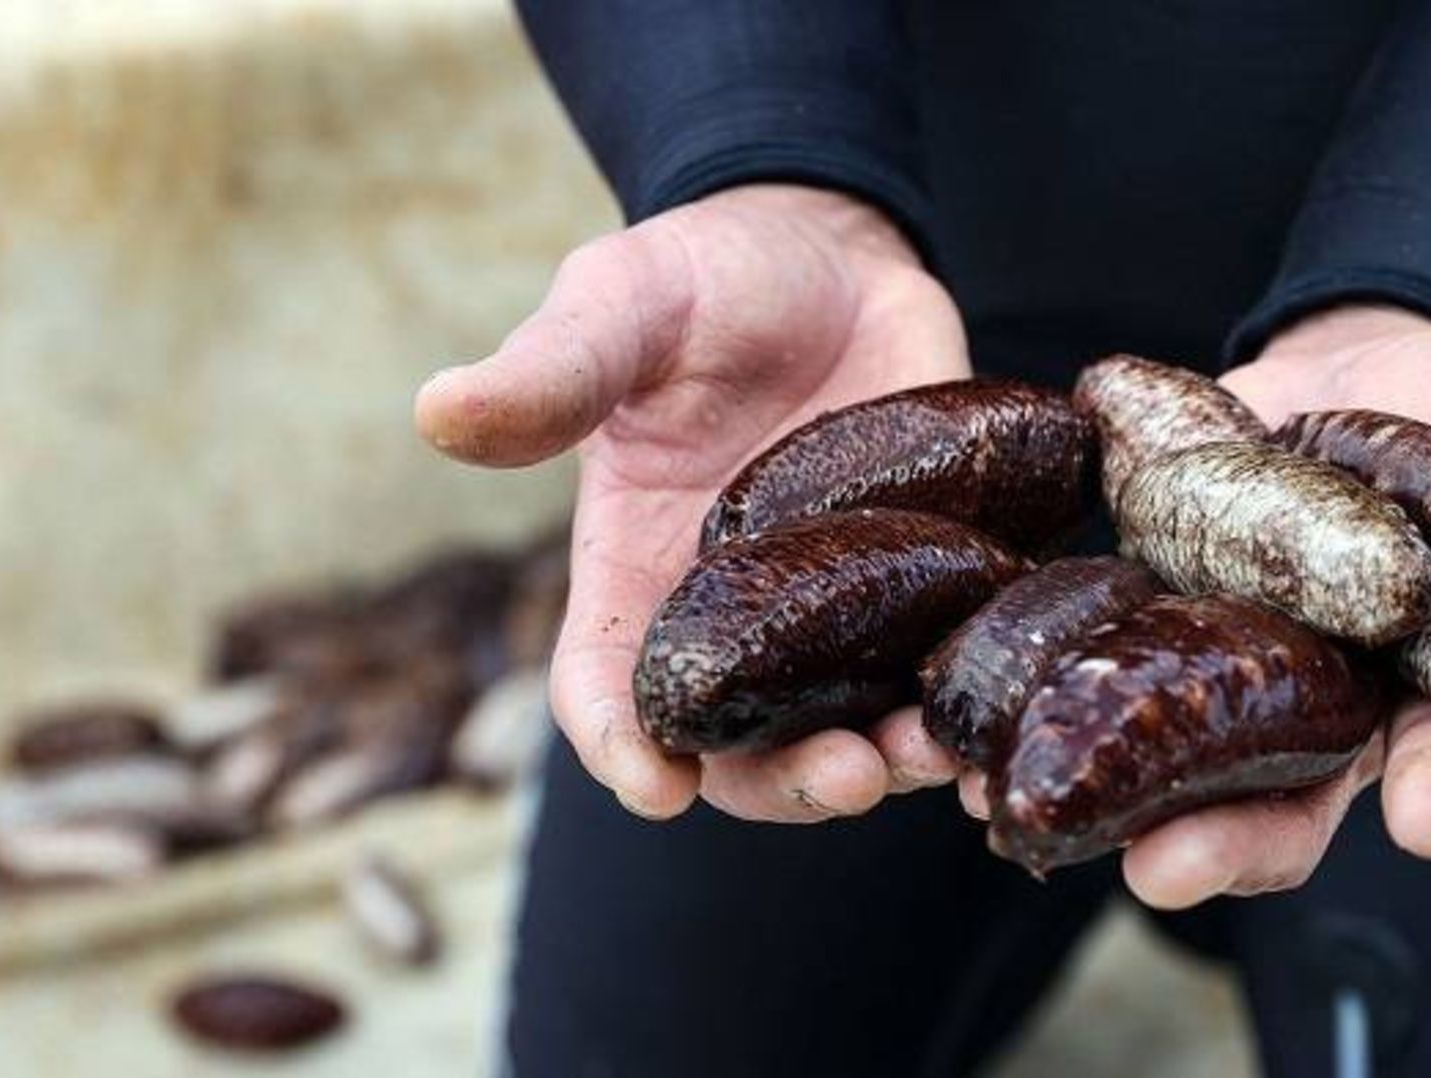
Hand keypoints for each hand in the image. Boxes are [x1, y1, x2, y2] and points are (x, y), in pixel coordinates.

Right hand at [414, 185, 967, 821]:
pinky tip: (993, 715)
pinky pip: (938, 667)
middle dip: (789, 781)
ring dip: (890, 761)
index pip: (606, 690)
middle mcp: (732, 617)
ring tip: (931, 752)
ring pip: (849, 727)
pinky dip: (963, 706)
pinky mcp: (922, 582)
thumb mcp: (620, 309)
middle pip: (742, 747)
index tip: (657, 786)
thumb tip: (437, 411)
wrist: (827, 250)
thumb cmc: (699, 279)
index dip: (622, 746)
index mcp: (634, 572)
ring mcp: (833, 610)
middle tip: (846, 777)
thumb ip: (552, 372)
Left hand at [961, 304, 1430, 908]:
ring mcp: (1223, 666)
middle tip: (1168, 875)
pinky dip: (1026, 691)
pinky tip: (957, 721)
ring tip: (1017, 815)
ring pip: (1163, 755)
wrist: (1361, 349)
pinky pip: (1081, 663)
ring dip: (1096, 793)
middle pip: (1283, 799)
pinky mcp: (1141, 609)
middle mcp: (1319, 705)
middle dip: (1231, 842)